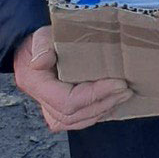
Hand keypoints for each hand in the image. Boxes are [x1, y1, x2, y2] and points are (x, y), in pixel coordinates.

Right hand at [13, 26, 132, 131]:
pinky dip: (95, 113)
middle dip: (103, 103)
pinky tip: (112, 102)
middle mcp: (41, 101)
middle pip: (73, 115)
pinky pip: (76, 119)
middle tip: (127, 90)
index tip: (119, 83)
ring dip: (102, 111)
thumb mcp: (42, 36)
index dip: (94, 95)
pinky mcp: (58, 109)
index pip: (67, 101)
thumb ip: (42, 46)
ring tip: (123, 96)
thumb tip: (40, 62)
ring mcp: (49, 108)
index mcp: (36, 84)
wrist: (31, 47)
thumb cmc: (41, 39)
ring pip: (75, 121)